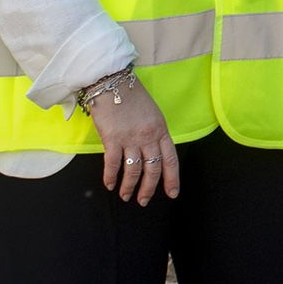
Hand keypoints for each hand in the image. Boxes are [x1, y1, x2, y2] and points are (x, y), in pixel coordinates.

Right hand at [86, 73, 178, 204]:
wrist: (112, 82)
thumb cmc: (132, 96)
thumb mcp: (152, 113)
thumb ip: (154, 132)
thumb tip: (152, 152)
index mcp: (161, 129)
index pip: (170, 159)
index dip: (172, 178)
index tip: (172, 193)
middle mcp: (148, 136)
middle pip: (152, 168)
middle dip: (149, 188)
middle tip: (144, 201)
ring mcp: (130, 138)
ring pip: (134, 170)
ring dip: (129, 186)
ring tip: (125, 196)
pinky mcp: (112, 138)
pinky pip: (113, 164)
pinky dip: (111, 177)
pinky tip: (110, 185)